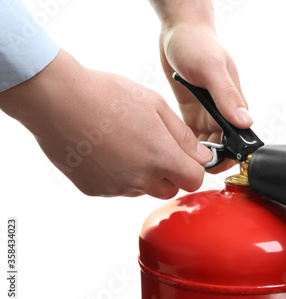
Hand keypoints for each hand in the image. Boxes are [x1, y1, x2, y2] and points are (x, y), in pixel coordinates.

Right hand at [0, 50, 211, 198]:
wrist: (57, 99)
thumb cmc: (107, 95)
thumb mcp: (155, 106)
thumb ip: (183, 136)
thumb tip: (203, 157)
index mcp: (161, 157)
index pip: (194, 180)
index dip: (194, 168)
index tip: (186, 157)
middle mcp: (140, 179)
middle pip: (170, 189)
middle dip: (170, 173)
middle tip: (154, 146)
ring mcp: (115, 187)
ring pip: (143, 190)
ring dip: (144, 175)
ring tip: (126, 143)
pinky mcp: (94, 190)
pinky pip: (117, 189)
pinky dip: (118, 176)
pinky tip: (107, 151)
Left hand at [159, 23, 252, 171]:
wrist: (179, 31)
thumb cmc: (199, 44)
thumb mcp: (212, 69)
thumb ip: (227, 95)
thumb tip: (245, 121)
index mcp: (235, 102)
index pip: (238, 138)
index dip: (229, 156)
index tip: (215, 166)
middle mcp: (224, 111)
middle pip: (223, 146)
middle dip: (211, 159)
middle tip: (191, 168)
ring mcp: (208, 112)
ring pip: (207, 144)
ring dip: (197, 154)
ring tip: (180, 160)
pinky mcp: (193, 111)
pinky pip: (192, 136)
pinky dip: (185, 144)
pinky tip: (174, 148)